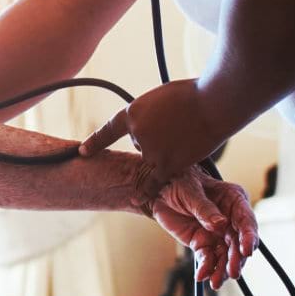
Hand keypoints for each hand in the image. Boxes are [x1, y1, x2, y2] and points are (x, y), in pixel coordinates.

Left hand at [79, 79, 227, 200]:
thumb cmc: (192, 95)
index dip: (96, 141)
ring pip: (155, 158)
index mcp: (132, 113)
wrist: (212, 103)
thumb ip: (152, 116)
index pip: (109, 130)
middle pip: (142, 144)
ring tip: (188, 134)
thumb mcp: (161, 98)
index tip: (82, 150)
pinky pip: (153, 182)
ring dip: (170, 150)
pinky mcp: (167, 165)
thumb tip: (157, 130)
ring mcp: (150, 151)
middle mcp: (136, 134)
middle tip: (181, 123)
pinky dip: (145, 191)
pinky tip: (135, 200)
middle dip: (160, 136)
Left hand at [150, 172, 256, 288]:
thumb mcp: (189, 191)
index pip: (247, 221)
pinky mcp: (204, 244)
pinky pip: (208, 259)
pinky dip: (207, 268)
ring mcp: (218, 234)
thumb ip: (204, 208)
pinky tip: (202, 276)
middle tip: (232, 272)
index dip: (249, 237)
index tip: (247, 251)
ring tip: (216, 282)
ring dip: (223, 270)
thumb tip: (221, 225)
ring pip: (226, 256)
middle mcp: (230, 219)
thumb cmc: (178, 181)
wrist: (156, 191)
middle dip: (236, 259)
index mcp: (234, 200)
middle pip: (239, 243)